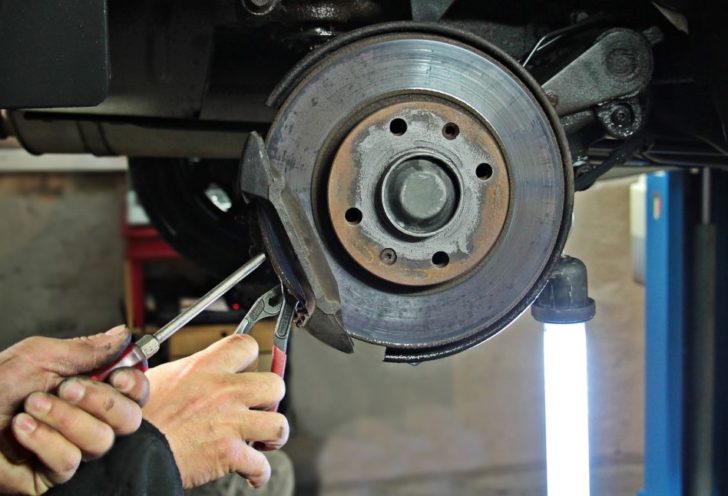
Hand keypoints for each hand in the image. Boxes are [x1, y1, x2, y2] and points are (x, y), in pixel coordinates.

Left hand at [0, 326, 148, 494]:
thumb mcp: (39, 356)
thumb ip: (85, 349)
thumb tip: (123, 335)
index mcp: (89, 388)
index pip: (135, 392)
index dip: (135, 385)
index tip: (119, 376)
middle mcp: (87, 419)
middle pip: (129, 419)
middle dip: (100, 401)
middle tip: (67, 388)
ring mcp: (72, 448)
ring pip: (101, 441)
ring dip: (65, 419)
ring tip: (31, 406)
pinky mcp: (53, 474)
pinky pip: (70, 461)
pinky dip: (44, 441)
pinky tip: (22, 429)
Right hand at [142, 334, 287, 488]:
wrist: (131, 450)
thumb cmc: (139, 417)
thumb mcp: (159, 377)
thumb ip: (187, 371)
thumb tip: (196, 371)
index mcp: (206, 366)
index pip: (247, 345)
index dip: (251, 357)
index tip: (248, 369)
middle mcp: (224, 390)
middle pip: (276, 384)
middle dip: (271, 398)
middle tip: (259, 407)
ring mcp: (230, 422)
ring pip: (279, 424)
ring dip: (273, 435)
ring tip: (263, 439)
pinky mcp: (229, 453)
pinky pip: (262, 465)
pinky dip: (259, 473)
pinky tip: (251, 473)